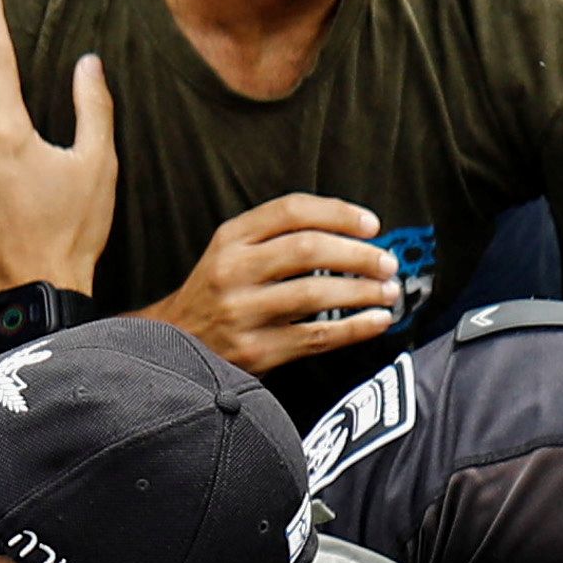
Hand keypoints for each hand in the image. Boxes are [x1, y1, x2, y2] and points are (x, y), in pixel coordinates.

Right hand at [153, 192, 407, 372]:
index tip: (372, 225)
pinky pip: (317, 336)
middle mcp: (233, 271)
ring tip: (388, 291)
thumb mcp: (232, 252)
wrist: (174, 345)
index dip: (339, 213)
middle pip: (309, 249)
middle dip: (359, 254)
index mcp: (231, 238)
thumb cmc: (218, 294)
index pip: (292, 211)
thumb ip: (278, 237)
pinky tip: (378, 321)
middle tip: (388, 262)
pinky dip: (355, 328)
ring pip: (316, 293)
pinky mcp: (255, 351)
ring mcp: (242, 312)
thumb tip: (354, 235)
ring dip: (363, 291)